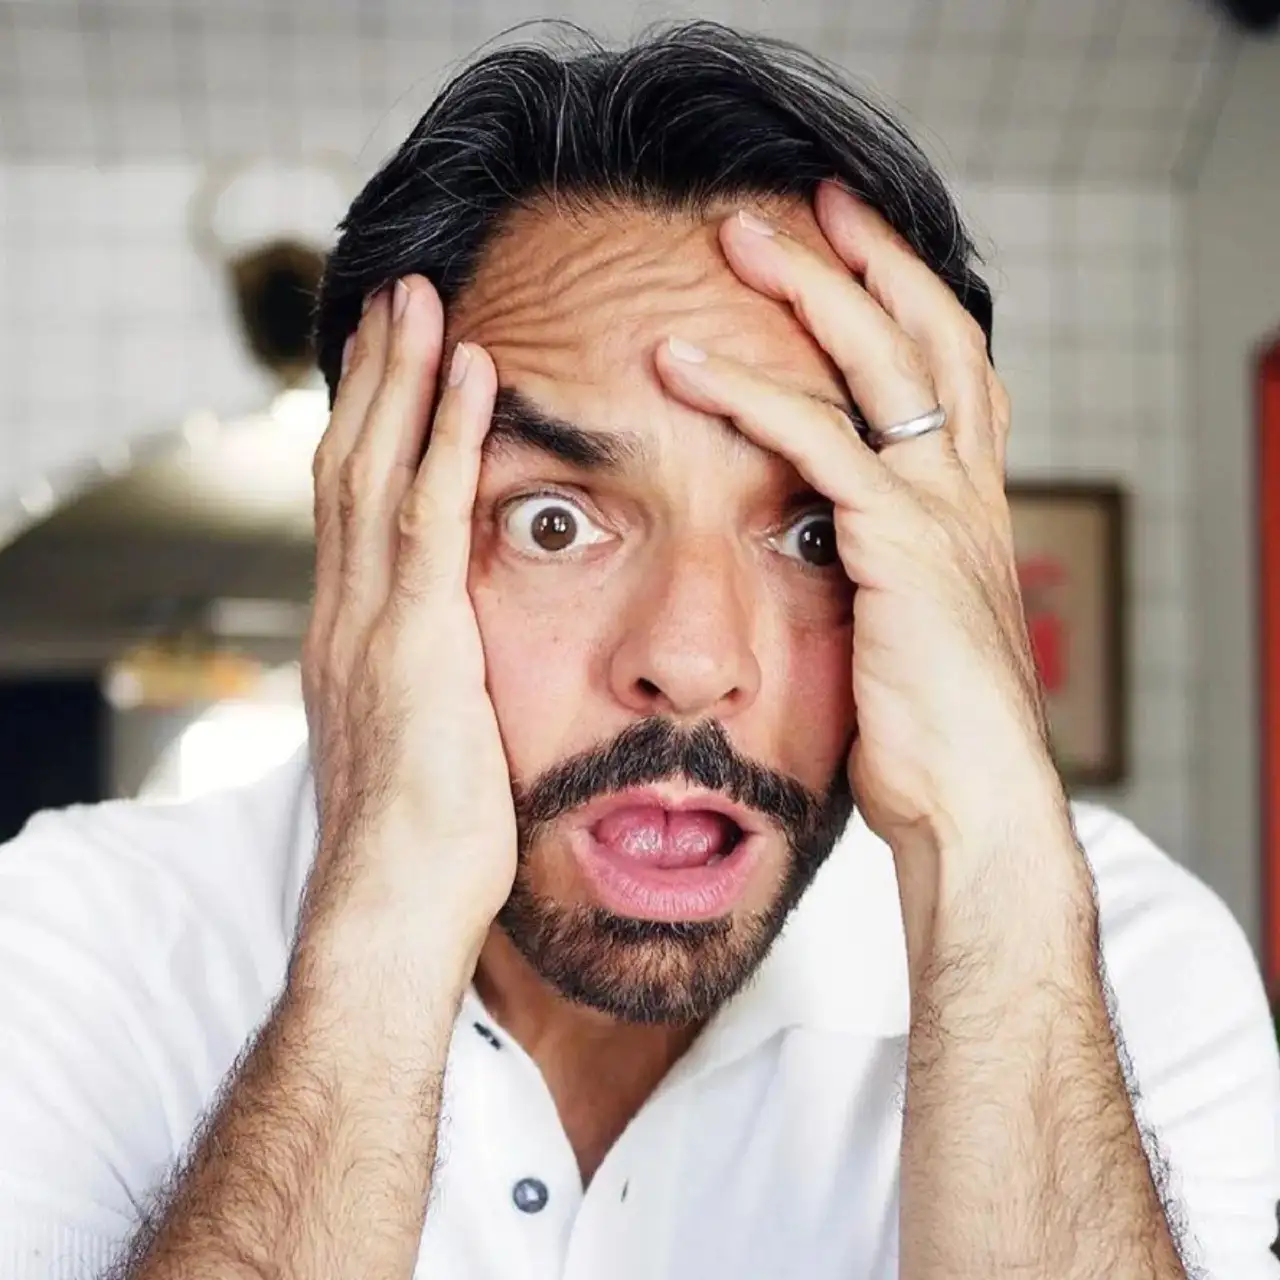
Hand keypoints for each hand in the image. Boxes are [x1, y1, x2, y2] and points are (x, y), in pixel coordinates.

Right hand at [299, 276, 514, 971]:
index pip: (351, 506)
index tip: (394, 367)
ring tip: (422, 301)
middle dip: (374, 377)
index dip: (369, 428)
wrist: (397, 908)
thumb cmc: (427, 844)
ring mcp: (372, 624)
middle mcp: (346, 614)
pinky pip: (430, 516)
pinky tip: (474, 375)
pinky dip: (449, 439)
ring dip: (403, 378)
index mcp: (351, 636)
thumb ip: (434, 685)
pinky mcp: (415, 642)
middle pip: (350, 464)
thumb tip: (466, 668)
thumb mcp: (426, 743)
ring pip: (376, 471)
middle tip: (397, 300)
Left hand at [655, 187, 1069, 910]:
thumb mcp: (905, 629)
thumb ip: (874, 571)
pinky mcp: (899, 550)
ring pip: (882, 364)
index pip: (950, 370)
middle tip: (802, 199)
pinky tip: (685, 362)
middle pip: (928, 335)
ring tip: (734, 236)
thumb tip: (825, 554)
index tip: (852, 244)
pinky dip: (753, 394)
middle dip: (867, 259)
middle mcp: (964, 491)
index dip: (907, 298)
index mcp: (967, 507)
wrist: (970, 803)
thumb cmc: (928, 733)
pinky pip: (821, 447)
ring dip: (808, 290)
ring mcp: (939, 513)